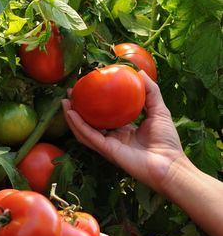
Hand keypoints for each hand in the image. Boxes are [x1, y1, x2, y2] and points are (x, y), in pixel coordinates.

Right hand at [62, 71, 185, 193]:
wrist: (170, 164)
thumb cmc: (167, 140)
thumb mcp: (159, 109)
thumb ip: (150, 91)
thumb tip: (139, 72)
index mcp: (124, 130)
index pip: (105, 115)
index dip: (95, 102)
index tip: (88, 87)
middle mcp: (113, 138)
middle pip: (90, 123)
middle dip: (78, 109)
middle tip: (71, 93)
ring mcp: (109, 145)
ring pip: (85, 131)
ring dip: (72, 117)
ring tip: (64, 102)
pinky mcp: (107, 151)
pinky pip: (90, 137)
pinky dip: (79, 125)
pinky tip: (71, 113)